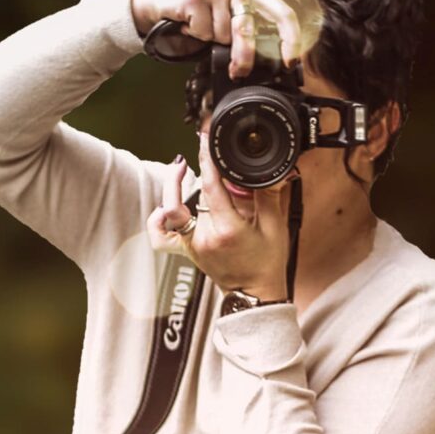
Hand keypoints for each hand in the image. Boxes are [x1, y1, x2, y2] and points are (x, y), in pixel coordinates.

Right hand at [130, 0, 304, 79]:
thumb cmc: (203, 9)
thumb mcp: (230, 12)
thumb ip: (247, 27)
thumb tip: (266, 60)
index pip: (283, 14)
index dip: (290, 40)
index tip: (289, 62)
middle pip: (247, 30)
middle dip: (243, 57)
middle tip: (239, 72)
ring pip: (221, 35)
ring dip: (210, 40)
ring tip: (202, 28)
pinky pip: (202, 32)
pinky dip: (195, 34)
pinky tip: (189, 23)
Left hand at [148, 138, 289, 300]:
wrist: (254, 295)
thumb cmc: (267, 263)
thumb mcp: (276, 227)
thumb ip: (271, 195)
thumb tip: (277, 169)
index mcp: (227, 230)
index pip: (211, 187)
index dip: (206, 159)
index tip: (205, 138)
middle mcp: (204, 237)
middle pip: (191, 195)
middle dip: (197, 170)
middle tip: (203, 149)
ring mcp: (191, 245)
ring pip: (172, 209)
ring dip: (176, 187)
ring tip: (181, 168)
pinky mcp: (185, 250)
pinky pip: (160, 237)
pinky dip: (158, 219)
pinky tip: (164, 206)